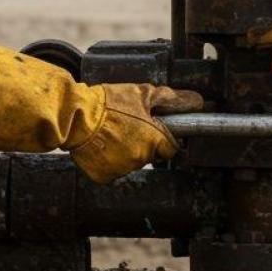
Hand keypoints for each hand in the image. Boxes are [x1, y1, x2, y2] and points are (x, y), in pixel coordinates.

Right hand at [67, 83, 204, 183]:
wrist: (76, 117)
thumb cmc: (109, 103)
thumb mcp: (142, 93)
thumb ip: (170, 99)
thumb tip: (195, 101)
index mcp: (154, 139)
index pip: (170, 149)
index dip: (163, 139)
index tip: (154, 131)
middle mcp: (141, 158)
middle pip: (150, 155)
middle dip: (143, 144)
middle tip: (127, 127)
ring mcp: (122, 169)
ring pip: (131, 163)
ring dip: (125, 152)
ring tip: (111, 133)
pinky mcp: (105, 176)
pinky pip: (112, 170)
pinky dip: (108, 160)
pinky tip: (101, 145)